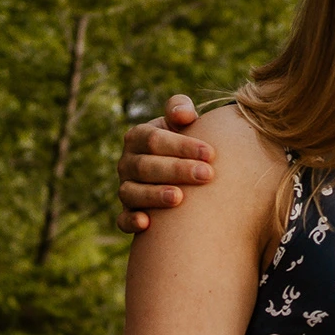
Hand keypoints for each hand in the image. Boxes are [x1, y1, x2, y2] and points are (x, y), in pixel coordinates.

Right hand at [117, 94, 214, 232]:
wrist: (183, 171)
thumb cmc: (185, 143)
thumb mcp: (182, 123)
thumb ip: (180, 110)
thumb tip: (183, 115)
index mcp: (138, 137)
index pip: (154, 140)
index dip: (182, 146)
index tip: (211, 153)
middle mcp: (127, 162)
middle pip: (145, 166)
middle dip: (177, 170)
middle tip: (207, 175)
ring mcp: (126, 187)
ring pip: (132, 192)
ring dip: (154, 195)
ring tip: (179, 198)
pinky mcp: (128, 212)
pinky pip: (123, 219)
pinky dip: (131, 221)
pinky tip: (146, 223)